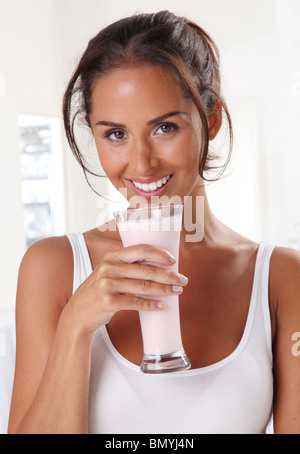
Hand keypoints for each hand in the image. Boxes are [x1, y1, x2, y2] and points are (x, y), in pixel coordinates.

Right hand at [63, 244, 187, 334]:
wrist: (78, 313)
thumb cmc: (100, 291)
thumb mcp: (109, 272)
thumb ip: (127, 266)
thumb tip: (159, 266)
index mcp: (112, 256)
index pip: (140, 249)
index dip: (160, 254)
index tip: (173, 261)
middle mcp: (108, 267)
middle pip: (146, 269)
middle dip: (168, 275)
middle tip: (182, 280)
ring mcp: (107, 284)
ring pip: (143, 286)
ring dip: (164, 289)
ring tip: (177, 291)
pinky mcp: (108, 301)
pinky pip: (136, 302)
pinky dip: (151, 304)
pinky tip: (162, 305)